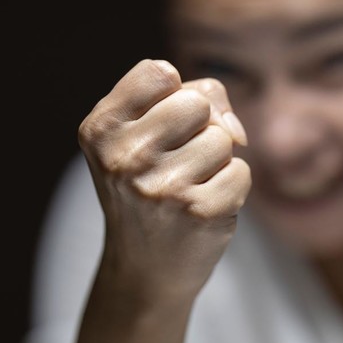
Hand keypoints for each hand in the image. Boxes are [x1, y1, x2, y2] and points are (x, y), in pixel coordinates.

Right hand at [77, 59, 250, 303]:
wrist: (145, 270)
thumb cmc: (150, 189)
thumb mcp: (145, 135)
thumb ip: (193, 100)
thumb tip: (236, 132)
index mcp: (101, 129)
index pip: (159, 72)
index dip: (173, 96)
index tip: (160, 129)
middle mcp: (124, 157)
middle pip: (196, 102)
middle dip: (200, 129)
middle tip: (177, 164)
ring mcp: (161, 187)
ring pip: (223, 138)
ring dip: (216, 162)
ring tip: (189, 188)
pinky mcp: (199, 212)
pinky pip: (241, 171)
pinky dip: (232, 188)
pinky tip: (204, 208)